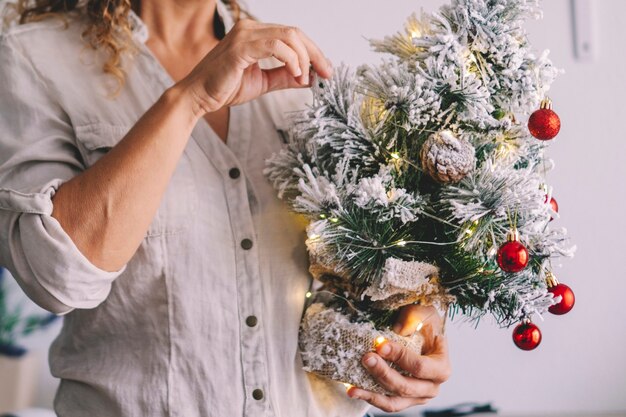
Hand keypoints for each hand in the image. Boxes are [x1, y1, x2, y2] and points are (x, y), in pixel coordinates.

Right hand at [177, 19, 332, 117]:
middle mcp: (250, 29)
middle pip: (295, 33)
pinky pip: (276, 47)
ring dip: (304, 59)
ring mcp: (245, 35)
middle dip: (315, 54)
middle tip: (326, 74)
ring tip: (306, 79)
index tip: (325, 71)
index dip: (313, 52)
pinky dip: (292, 60)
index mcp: (255, 34)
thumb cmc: (225, 88)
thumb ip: (284, 77)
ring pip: (289, 37)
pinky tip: (296, 75)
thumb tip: (309, 77)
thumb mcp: (263, 82)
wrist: (199, 97)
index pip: (292, 36)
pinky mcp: (240, 47)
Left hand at [347, 305, 451, 412]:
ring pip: (394, 401)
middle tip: (366, 358)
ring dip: (373, 392)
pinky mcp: (403, 400)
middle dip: (383, 373)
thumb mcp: (423, 314)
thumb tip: (398, 330)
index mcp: (441, 367)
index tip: (381, 346)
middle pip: (406, 386)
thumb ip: (413, 318)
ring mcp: (417, 397)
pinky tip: (353, 390)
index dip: (400, 357)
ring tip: (354, 386)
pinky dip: (369, 398)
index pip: (420, 366)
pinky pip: (386, 404)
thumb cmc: (424, 324)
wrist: (421, 334)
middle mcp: (432, 387)